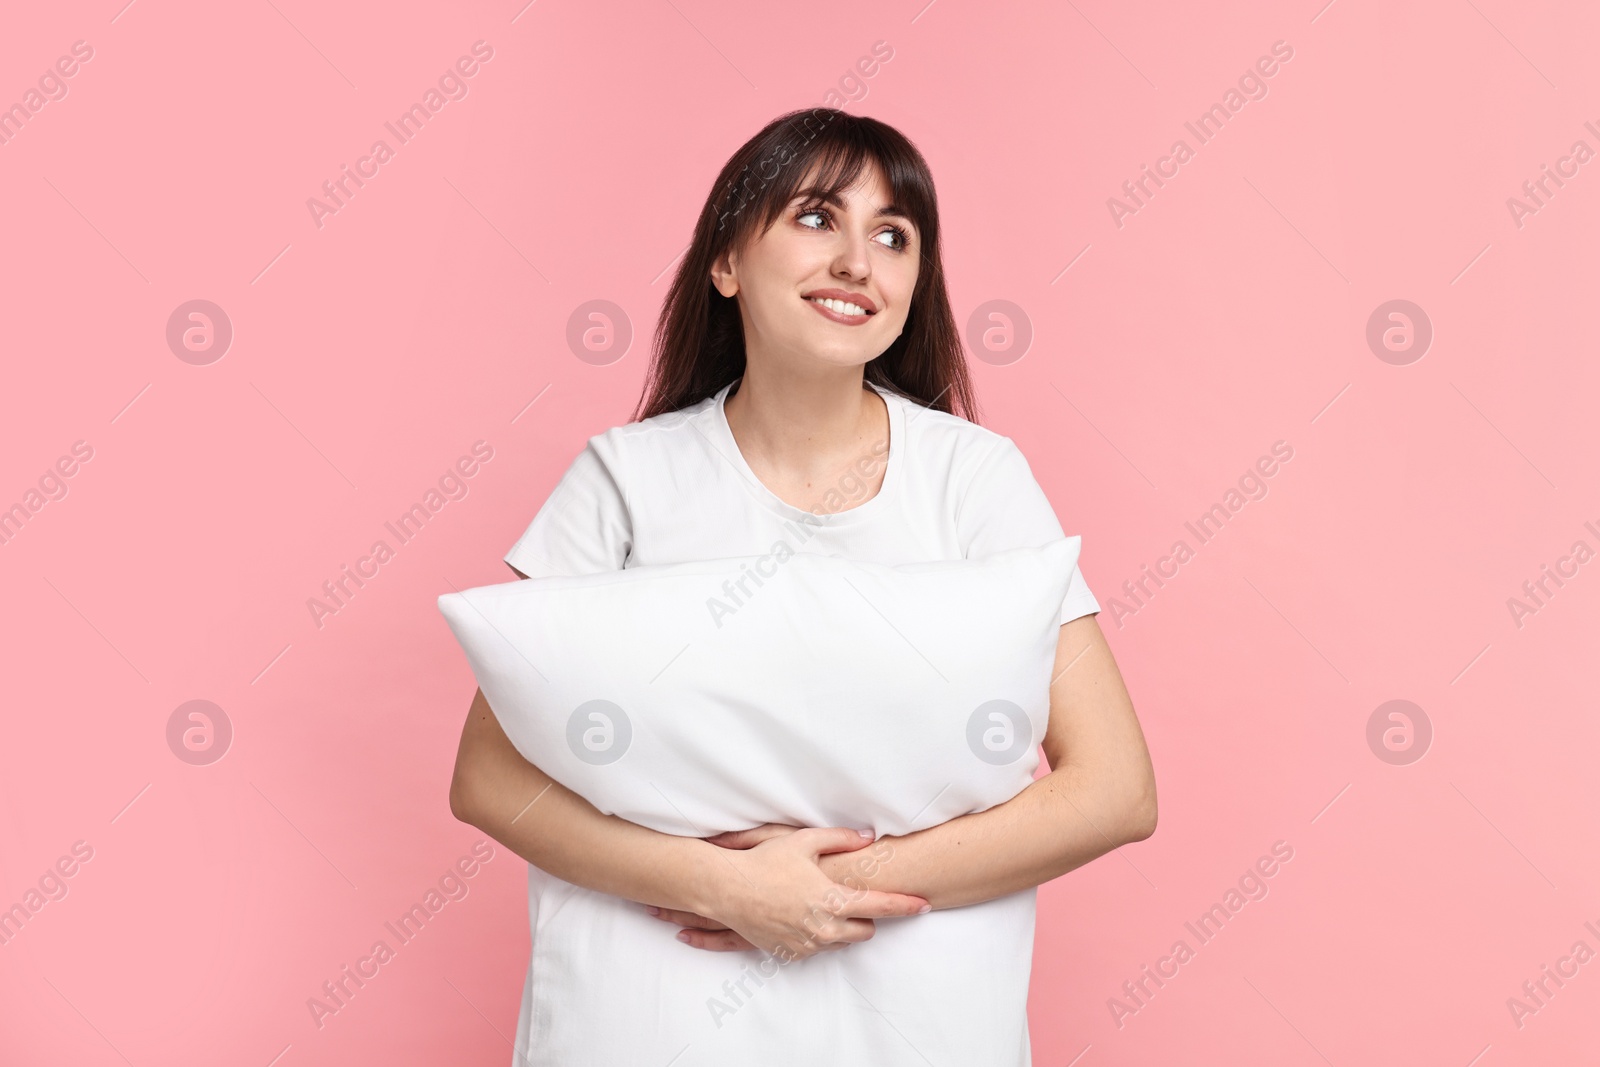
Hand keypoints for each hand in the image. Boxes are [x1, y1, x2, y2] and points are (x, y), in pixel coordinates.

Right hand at [668, 827, 927, 959]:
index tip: (924, 905)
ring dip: (839, 926)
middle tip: (850, 897)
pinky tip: (799, 915)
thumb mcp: (804, 841)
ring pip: (840, 941)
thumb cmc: (765, 862)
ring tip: (818, 904)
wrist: (727, 890)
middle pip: (865, 931)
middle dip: (864, 917)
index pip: (881, 907)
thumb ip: (841, 839)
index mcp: (832, 901)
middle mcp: (824, 929)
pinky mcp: (790, 954)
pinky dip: (815, 934)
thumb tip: (868, 837)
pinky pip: (815, 948)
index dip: (905, 906)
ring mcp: (807, 945)